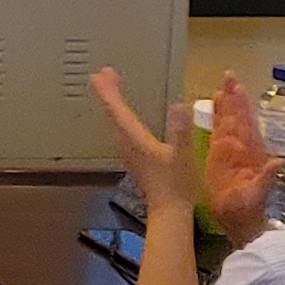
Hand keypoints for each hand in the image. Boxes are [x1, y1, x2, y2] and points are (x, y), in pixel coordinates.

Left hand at [91, 66, 205, 211]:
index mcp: (134, 139)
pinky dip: (118, 116)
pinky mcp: (134, 157)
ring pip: (113, 122)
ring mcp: (128, 151)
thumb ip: (180, 130)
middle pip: (111, 113)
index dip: (108, 91)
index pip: (116, 110)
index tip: (101, 73)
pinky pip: (120, 130)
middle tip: (103, 73)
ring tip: (111, 87)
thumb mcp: (183, 154)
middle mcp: (126, 143)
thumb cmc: (177, 184)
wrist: (169, 211)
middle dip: (106, 92)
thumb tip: (178, 104)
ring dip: (111, 103)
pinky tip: (124, 116)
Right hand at [196, 71, 283, 240]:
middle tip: (228, 76)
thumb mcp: (257, 195)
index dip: (240, 104)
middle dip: (234, 96)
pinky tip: (215, 107)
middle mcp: (241, 147)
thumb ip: (266, 178)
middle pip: (236, 116)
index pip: (244, 122)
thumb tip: (277, 161)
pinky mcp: (219, 157)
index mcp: (249, 152)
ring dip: (226, 103)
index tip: (236, 86)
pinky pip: (218, 132)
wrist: (237, 220)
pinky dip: (217, 118)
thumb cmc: (246, 209)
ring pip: (228, 121)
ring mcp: (231, 151)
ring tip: (222, 86)